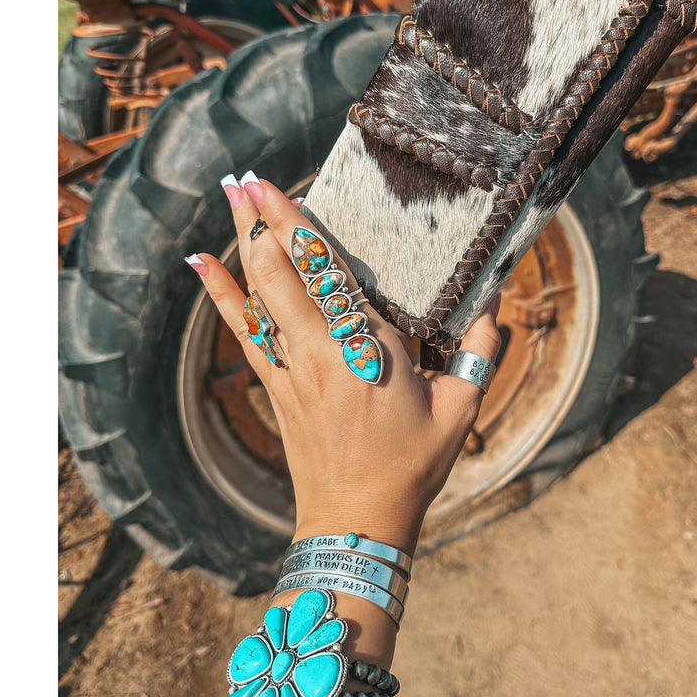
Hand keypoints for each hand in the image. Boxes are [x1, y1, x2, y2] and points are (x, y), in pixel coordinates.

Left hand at [186, 171, 500, 555]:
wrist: (357, 519)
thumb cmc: (412, 466)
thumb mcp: (460, 411)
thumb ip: (478, 352)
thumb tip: (495, 303)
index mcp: (369, 349)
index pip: (330, 275)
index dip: (303, 229)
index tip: (285, 189)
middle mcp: (322, 350)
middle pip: (283, 272)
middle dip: (263, 220)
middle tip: (246, 177)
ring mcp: (292, 368)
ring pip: (259, 293)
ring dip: (242, 242)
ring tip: (229, 197)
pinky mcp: (276, 386)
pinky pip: (245, 331)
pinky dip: (222, 296)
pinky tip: (201, 265)